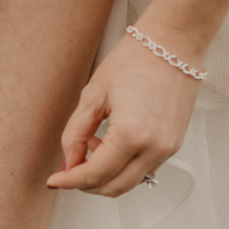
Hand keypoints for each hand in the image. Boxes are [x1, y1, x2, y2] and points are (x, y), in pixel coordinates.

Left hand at [46, 28, 200, 195]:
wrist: (174, 42)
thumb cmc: (138, 58)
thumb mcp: (93, 95)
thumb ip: (76, 134)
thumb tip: (68, 161)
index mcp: (132, 135)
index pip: (94, 174)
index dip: (69, 181)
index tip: (55, 180)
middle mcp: (154, 148)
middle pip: (113, 187)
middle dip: (86, 184)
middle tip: (68, 169)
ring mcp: (168, 148)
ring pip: (129, 182)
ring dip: (105, 175)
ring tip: (91, 146)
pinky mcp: (174, 144)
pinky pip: (144, 169)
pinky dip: (123, 166)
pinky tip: (110, 144)